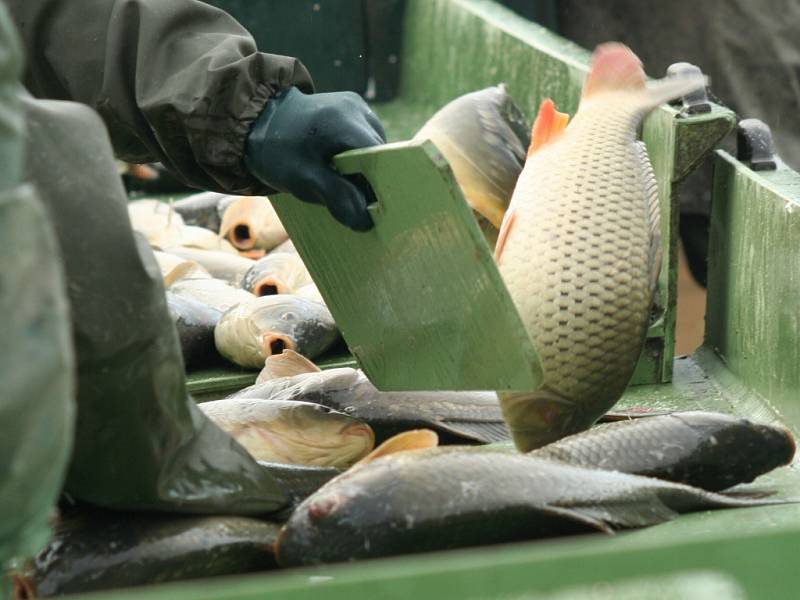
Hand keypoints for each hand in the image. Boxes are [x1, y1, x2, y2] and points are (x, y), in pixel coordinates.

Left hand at [245, 87, 384, 230]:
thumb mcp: (303, 179)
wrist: (256, 121)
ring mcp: (356, 105)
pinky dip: (357, 157)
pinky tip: (338, 165)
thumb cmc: (277, 151)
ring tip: (338, 179)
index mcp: (344, 122)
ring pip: (374, 149)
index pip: (379, 159)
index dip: (379, 186)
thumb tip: (366, 221)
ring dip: (363, 169)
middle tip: (350, 200)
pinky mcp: (353, 107)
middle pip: (379, 154)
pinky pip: (365, 140)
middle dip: (369, 179)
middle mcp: (357, 108)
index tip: (372, 209)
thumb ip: (337, 198)